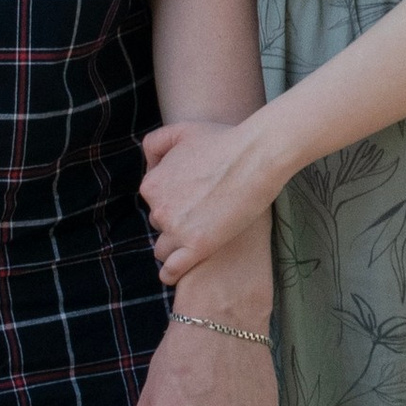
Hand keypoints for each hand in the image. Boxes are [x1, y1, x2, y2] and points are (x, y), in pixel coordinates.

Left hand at [140, 117, 279, 284]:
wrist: (256, 156)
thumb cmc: (224, 140)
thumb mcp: (180, 131)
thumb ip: (155, 145)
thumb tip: (149, 167)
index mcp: (152, 184)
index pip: (154, 204)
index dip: (174, 203)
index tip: (193, 201)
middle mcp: (159, 209)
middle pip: (160, 226)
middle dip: (176, 223)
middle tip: (203, 217)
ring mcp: (177, 229)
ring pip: (164, 249)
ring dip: (176, 247)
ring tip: (197, 241)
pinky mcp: (198, 246)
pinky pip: (173, 270)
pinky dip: (171, 274)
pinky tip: (176, 275)